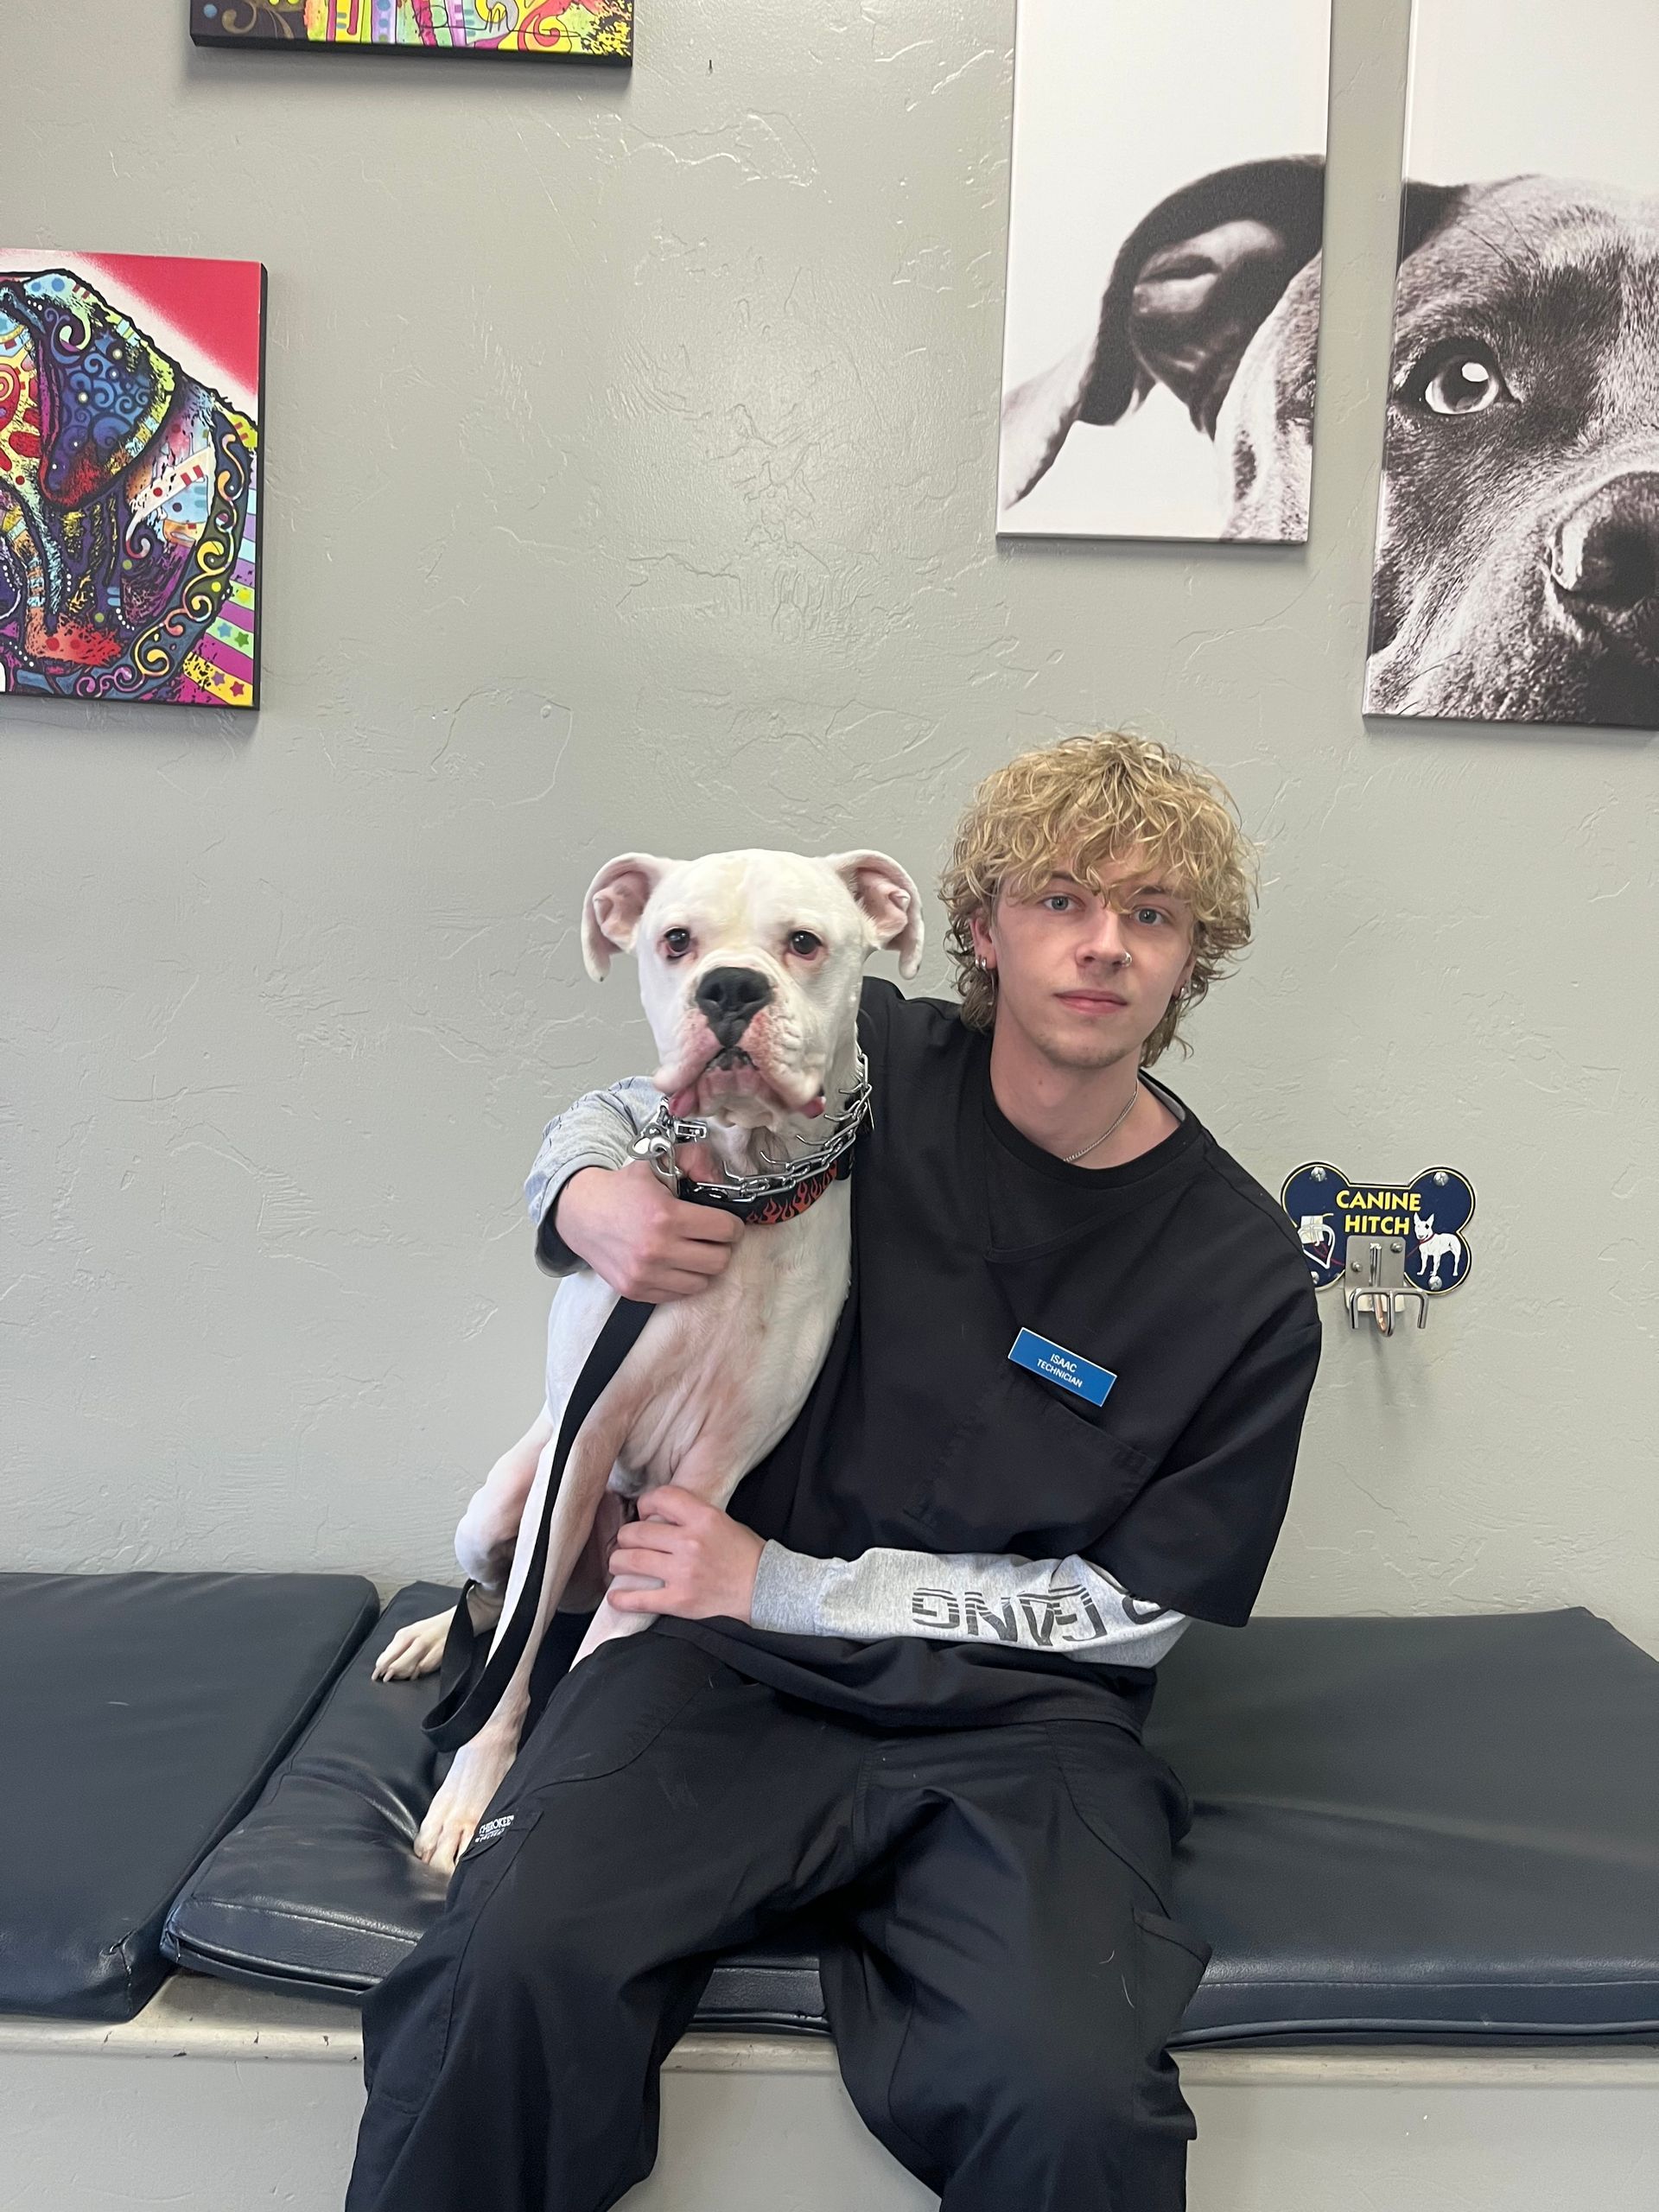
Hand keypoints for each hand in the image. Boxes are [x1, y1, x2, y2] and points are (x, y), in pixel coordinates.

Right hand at [555, 1160, 741, 1301]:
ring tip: (692, 1250)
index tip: (726, 1222)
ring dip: (702, 1267)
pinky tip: (674, 1263)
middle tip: (711, 1237)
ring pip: (702, 1282)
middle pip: (719, 1261)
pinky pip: (677, 1295)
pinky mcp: (635, 1290)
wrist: (580, 1214)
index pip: (725, 1230)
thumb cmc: (621, 1190)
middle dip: (720, 1246)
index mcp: (666, 1216)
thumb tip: (718, 1178)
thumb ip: (693, 1160)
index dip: (731, 1224)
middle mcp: (657, 1249)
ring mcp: (645, 1274)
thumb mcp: (656, 1165)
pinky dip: (682, 1281)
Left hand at [605, 1487, 763, 1621]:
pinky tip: (615, 1597)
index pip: (660, 1497)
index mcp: (703, 1517)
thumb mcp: (723, 1521)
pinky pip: (640, 1599)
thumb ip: (691, 1516)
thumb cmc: (745, 1554)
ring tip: (619, 1564)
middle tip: (627, 1543)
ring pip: (631, 1561)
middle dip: (625, 1537)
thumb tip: (656, 1516)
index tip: (643, 1513)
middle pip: (636, 1532)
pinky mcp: (680, 1601)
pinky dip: (621, 1599)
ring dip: (618, 1562)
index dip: (645, 1503)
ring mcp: (684, 1573)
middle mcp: (690, 1542)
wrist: (766, 1590)